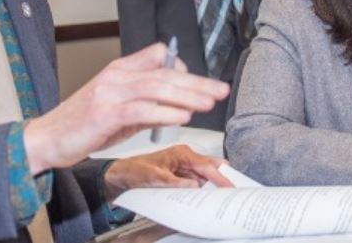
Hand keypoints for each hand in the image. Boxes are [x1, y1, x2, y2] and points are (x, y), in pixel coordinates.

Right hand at [23, 43, 229, 173]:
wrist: (47, 139)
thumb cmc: (83, 125)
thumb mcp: (118, 107)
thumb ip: (145, 102)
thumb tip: (177, 105)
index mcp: (119, 69)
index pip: (158, 54)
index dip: (181, 67)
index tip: (198, 84)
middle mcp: (117, 75)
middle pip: (166, 72)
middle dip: (198, 82)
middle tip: (221, 90)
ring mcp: (110, 93)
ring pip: (158, 88)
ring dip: (188, 96)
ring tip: (209, 104)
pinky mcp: (105, 113)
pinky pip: (143, 109)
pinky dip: (166, 112)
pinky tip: (183, 117)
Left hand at [104, 145, 232, 202]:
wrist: (121, 175)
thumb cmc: (135, 169)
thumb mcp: (154, 177)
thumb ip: (175, 181)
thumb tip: (194, 185)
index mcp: (182, 153)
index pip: (207, 166)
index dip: (220, 177)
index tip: (230, 187)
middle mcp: (185, 158)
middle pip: (209, 170)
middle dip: (220, 180)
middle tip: (230, 192)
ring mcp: (183, 167)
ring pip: (204, 177)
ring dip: (210, 187)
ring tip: (219, 198)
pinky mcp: (180, 176)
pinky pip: (195, 183)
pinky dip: (201, 190)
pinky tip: (204, 198)